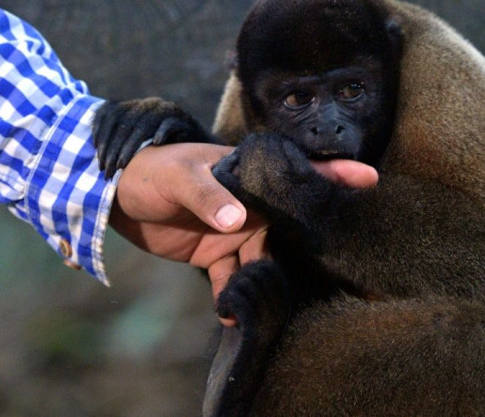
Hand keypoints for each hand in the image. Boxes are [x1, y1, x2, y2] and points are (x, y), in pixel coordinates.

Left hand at [109, 142, 377, 324]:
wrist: (114, 195)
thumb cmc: (150, 171)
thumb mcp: (177, 177)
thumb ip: (207, 196)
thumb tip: (237, 220)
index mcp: (249, 174)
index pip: (298, 172)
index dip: (335, 173)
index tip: (370, 177)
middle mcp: (251, 203)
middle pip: (288, 224)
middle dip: (305, 245)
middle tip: (326, 269)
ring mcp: (235, 230)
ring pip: (264, 259)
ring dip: (263, 281)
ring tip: (262, 300)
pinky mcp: (215, 254)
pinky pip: (232, 279)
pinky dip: (232, 297)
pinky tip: (230, 314)